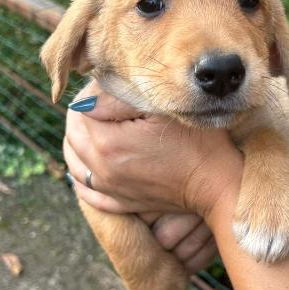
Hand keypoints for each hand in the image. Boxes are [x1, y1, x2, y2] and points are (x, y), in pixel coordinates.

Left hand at [63, 83, 239, 262]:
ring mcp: (110, 190)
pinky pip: (87, 192)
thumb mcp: (162, 110)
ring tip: (92, 128)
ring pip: (74, 164)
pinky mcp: (120, 203)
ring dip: (78, 143)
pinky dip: (82, 175)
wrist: (216, 184)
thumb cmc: (197, 143)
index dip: (91, 94)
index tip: (109, 86)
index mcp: (108, 144)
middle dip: (80, 117)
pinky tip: (89, 164)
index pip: (80, 111)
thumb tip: (91, 96)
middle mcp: (102, 170)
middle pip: (72, 137)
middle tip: (98, 103)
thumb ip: (122, 98)